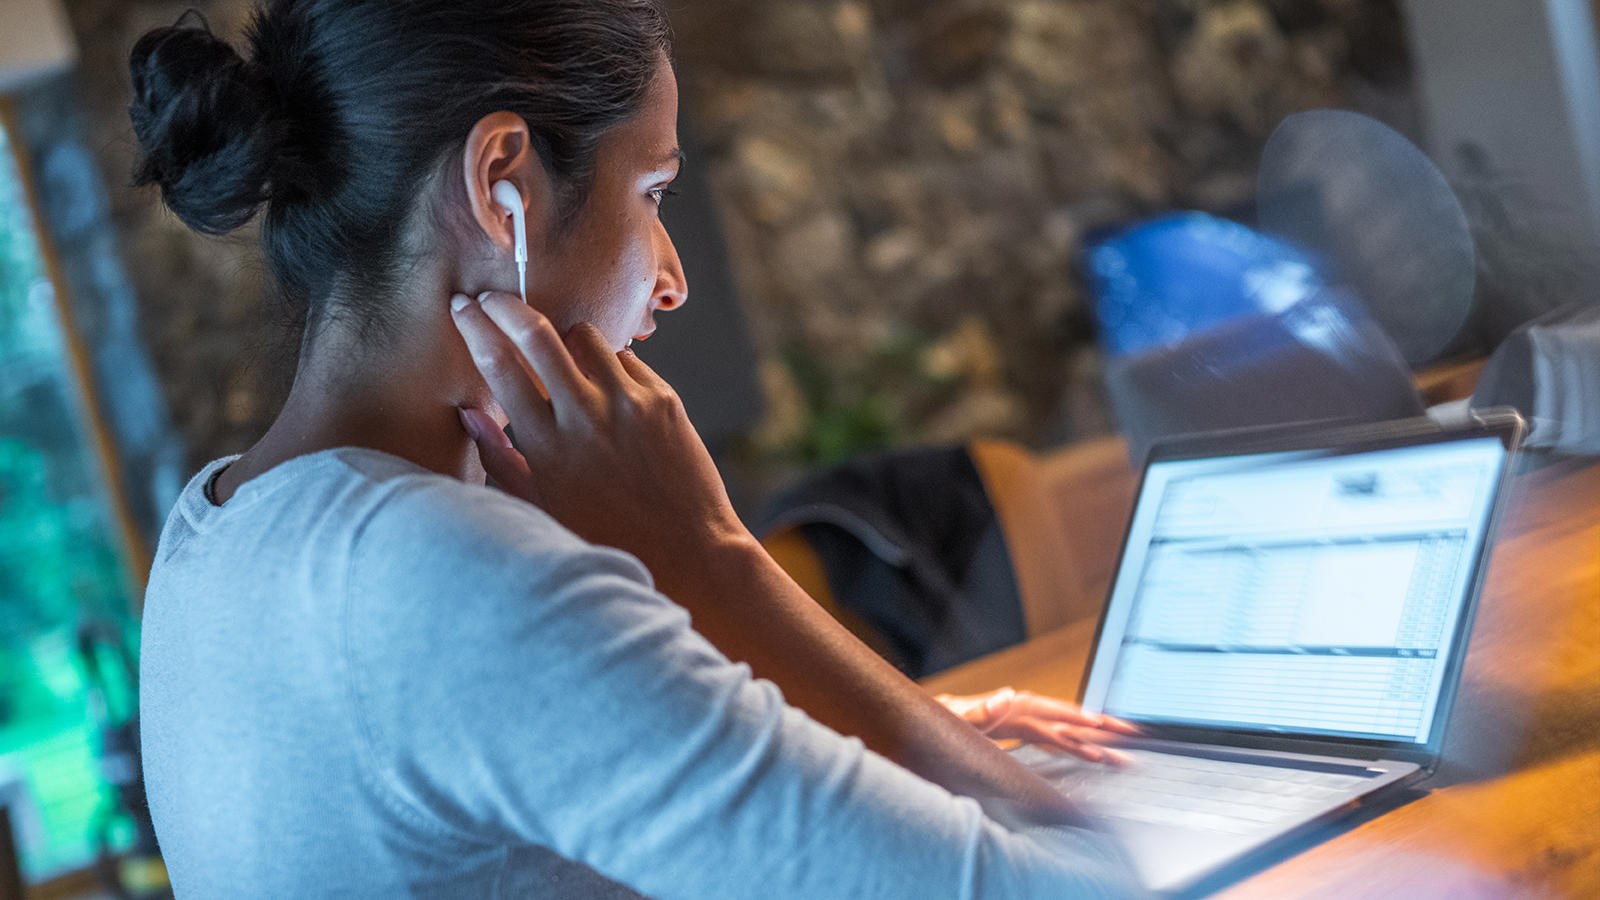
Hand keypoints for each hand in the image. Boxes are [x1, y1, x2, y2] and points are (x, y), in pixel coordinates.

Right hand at [449, 291, 748, 573]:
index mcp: (545, 447)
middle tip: (493, 297)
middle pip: (536, 334)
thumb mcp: (541, 507)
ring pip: (585, 336)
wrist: (687, 552)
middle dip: (506, 306)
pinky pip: (627, 359)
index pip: (498, 366)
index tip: (462, 307)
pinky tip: (608, 391)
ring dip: (566, 338)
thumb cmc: (606, 536)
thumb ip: (500, 459)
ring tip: (563, 358)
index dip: (474, 328)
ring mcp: (627, 405)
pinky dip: (610, 365)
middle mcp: (584, 418)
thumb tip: (467, 412)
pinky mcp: (663, 401)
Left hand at [935, 687, 1140, 764]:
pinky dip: (1065, 745)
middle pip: (1064, 720)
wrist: (908, 725)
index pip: (1053, 714)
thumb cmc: (931, 723)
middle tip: (1132, 736)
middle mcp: (1015, 712)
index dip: (1079, 720)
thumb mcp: (952, 717)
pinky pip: (1044, 740)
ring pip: (1058, 732)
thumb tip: (1011, 695)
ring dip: (1087, 741)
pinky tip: (1079, 751)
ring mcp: (1012, 723)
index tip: (1107, 727)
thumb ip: (981, 709)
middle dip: (1098, 728)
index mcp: (1008, 708)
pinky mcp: (1007, 734)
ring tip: (1119, 754)